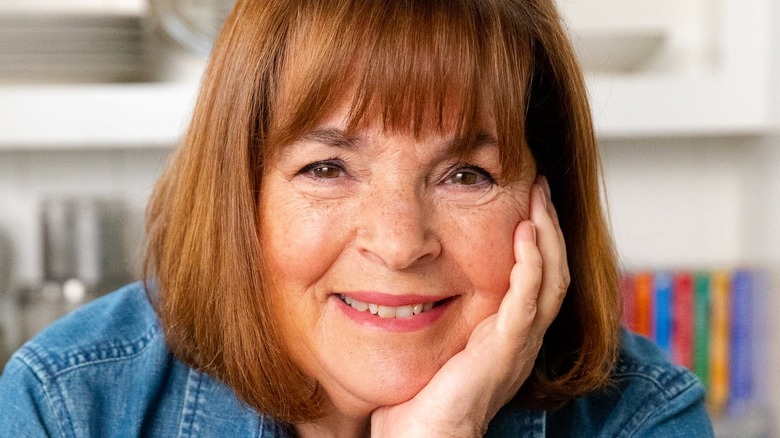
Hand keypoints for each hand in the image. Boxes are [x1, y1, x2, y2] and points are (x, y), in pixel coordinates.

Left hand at [370, 176, 569, 436]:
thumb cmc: (422, 399)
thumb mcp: (439, 343)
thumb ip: (441, 312)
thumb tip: (413, 280)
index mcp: (508, 335)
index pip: (538, 279)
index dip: (539, 240)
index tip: (527, 203)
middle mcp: (522, 338)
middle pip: (554, 273)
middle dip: (550, 226)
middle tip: (539, 187)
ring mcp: (518, 345)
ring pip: (551, 280)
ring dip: (547, 236)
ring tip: (538, 198)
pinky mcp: (505, 350)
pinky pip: (527, 300)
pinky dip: (531, 264)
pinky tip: (525, 234)